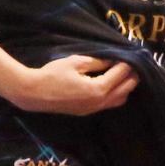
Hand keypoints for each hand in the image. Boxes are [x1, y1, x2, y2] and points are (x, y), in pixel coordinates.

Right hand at [8, 55, 137, 115]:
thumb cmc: (52, 74)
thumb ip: (98, 61)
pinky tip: (113, 84)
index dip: (128, 63)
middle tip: (133, 63)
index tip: (133, 53)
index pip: (121, 75)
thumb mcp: (77, 62)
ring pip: (119, 99)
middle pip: (126, 89)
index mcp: (97, 89)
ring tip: (124, 73)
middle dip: (132, 76)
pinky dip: (116, 94)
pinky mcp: (85, 112)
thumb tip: (114, 59)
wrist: (31, 93)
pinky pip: (108, 104)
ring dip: (125, 87)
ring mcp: (92, 110)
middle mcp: (98, 102)